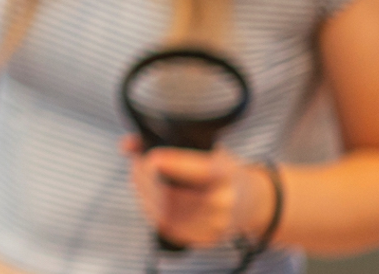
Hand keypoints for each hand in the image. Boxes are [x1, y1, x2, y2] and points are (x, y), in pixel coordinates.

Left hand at [123, 135, 274, 248]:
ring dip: (144, 194)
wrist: (251, 202)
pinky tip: (149, 198)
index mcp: (226, 175)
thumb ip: (168, 141)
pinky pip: (168, 227)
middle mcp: (224, 201)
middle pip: (171, 194)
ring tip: (140, 180)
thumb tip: (126, 145)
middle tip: (136, 166)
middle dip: (145, 179)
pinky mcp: (206, 238)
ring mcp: (215, 223)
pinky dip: (152, 211)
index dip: (166, 163)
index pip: (195, 170)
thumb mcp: (207, 149)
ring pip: (165, 213)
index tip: (150, 156)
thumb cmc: (222, 171)